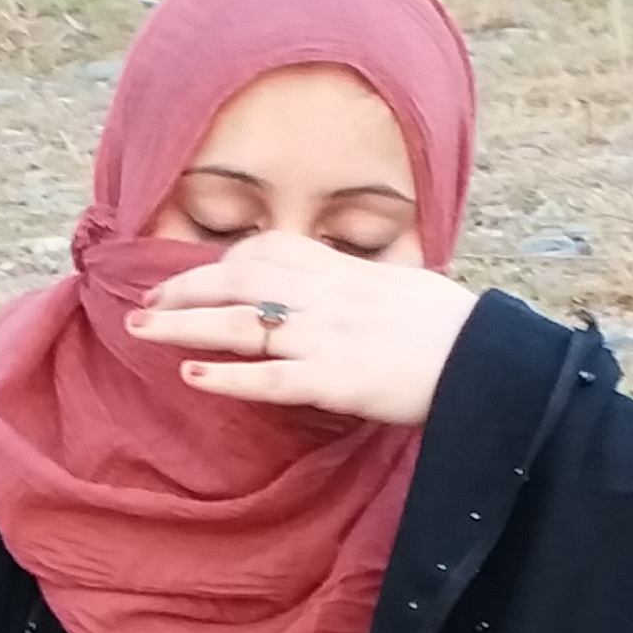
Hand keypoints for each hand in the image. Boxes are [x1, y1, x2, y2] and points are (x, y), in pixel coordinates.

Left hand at [126, 231, 480, 425]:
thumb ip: (359, 286)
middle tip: (143, 305)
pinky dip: (229, 377)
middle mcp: (329, 297)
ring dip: (185, 325)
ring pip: (242, 324)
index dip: (220, 263)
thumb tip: (334, 291)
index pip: (268, 251)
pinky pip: (272, 378)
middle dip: (185, 290)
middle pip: (240, 280)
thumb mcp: (402, 289)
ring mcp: (329, 338)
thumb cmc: (456, 332)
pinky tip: (193, 377)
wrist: (491, 362)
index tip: (188, 277)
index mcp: (345, 272)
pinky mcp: (337, 381)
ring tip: (140, 330)